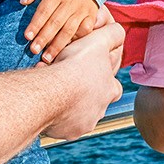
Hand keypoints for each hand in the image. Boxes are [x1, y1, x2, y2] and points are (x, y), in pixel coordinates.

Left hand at [22, 0, 100, 61]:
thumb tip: (23, 1)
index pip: (44, 11)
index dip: (35, 24)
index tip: (27, 36)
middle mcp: (70, 2)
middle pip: (55, 23)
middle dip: (44, 38)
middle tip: (33, 50)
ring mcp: (82, 10)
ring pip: (69, 30)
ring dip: (57, 45)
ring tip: (47, 57)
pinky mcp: (91, 15)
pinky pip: (85, 30)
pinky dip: (77, 40)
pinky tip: (68, 49)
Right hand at [42, 19, 124, 140]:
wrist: (52, 93)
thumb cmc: (76, 66)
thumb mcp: (99, 41)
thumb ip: (112, 34)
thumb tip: (118, 31)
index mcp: (111, 90)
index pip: (113, 85)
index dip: (102, 76)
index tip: (88, 69)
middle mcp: (100, 111)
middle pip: (95, 102)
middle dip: (84, 93)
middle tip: (68, 81)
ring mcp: (84, 124)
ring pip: (77, 114)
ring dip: (68, 104)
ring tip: (53, 90)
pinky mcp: (67, 132)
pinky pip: (62, 125)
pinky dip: (55, 116)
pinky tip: (45, 102)